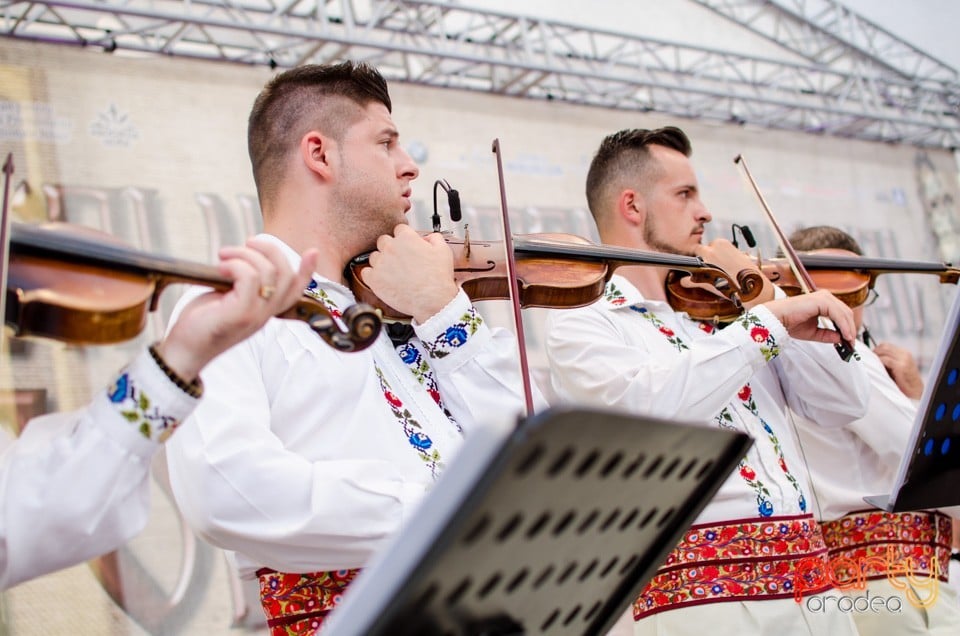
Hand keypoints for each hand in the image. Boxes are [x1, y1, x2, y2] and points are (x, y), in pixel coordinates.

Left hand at [159, 238, 318, 380]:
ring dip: (244, 254)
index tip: (312, 252)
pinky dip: (234, 265)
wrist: (184, 349)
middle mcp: (266, 314)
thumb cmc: (202, 321)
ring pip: (268, 272)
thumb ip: (242, 281)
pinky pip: (249, 278)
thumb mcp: (227, 297)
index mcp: (266, 310)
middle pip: (285, 274)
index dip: (307, 271)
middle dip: (269, 249)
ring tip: (223, 256)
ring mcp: (256, 315)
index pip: (296, 291)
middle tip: (246, 243)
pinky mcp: (241, 314)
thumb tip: (242, 256)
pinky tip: (219, 269)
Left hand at [360, 224, 458, 323]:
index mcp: (406, 238)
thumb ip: (434, 238)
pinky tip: (383, 280)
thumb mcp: (443, 251)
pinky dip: (372, 276)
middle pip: (383, 241)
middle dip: (391, 248)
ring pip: (374, 256)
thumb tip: (428, 238)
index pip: (399, 229)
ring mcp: (381, 263)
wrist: (431, 300)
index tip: (406, 246)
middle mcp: (391, 247)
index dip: (404, 238)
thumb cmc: (437, 278)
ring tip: (393, 273)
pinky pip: (366, 272)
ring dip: (381, 262)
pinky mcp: (374, 279)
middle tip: (399, 260)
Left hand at [694, 239, 773, 306]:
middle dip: (703, 259)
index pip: (710, 245)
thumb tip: (718, 255)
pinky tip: (691, 284)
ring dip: (696, 269)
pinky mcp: (700, 278)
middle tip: (709, 269)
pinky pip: (686, 280)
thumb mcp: (740, 256)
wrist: (754, 290)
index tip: (715, 261)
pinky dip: (687, 282)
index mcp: (721, 243)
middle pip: (698, 251)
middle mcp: (711, 251)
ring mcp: (704, 264)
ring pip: (692, 263)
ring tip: (706, 277)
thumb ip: (726, 253)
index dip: (712, 254)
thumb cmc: (749, 275)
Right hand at [762, 289, 856, 343]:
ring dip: (849, 328)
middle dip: (851, 329)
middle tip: (851, 343)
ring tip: (849, 341)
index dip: (848, 327)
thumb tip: (841, 338)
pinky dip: (844, 326)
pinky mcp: (822, 300)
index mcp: (822, 302)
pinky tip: (845, 335)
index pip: (842, 313)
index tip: (849, 341)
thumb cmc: (790, 323)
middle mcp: (825, 297)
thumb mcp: (813, 332)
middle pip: (846, 312)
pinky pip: (838, 314)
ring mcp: (824, 297)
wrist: (777, 319)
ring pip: (845, 313)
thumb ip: (827, 335)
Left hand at [873, 342, 923, 398]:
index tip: (871, 357)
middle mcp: (904, 353)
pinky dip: (878, 362)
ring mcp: (904, 359)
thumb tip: (871, 356)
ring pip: (883, 351)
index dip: (876, 350)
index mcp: (904, 352)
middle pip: (883, 346)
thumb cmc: (903, 381)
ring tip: (873, 364)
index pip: (885, 345)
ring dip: (876, 357)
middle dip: (874, 352)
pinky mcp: (901, 366)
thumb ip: (888, 360)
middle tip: (869, 360)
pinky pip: (885, 360)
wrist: (915, 391)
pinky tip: (877, 368)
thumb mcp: (896, 367)